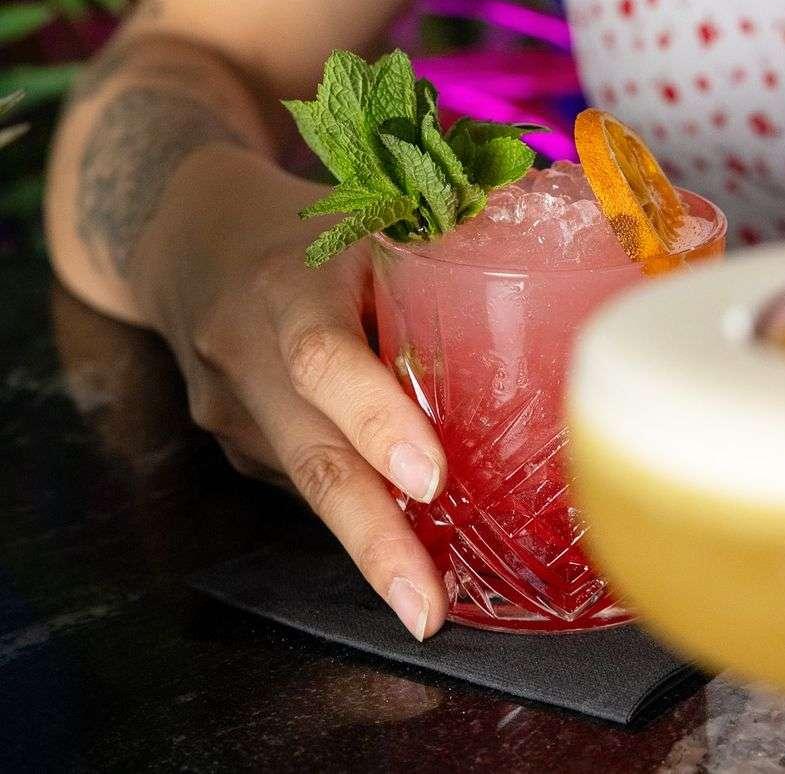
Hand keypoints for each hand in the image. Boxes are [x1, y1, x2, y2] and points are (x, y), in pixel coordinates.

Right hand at [159, 225, 448, 640]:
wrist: (195, 244)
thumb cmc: (307, 231)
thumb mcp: (362, 223)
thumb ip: (430, 263)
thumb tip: (547, 301)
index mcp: (285, 287)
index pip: (324, 359)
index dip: (376, 419)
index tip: (429, 478)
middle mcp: (245, 355)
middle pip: (312, 459)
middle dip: (373, 539)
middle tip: (426, 605)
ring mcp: (230, 411)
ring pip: (309, 486)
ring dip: (372, 542)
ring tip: (430, 597)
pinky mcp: (235, 446)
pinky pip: (303, 484)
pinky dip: (355, 508)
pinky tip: (398, 537)